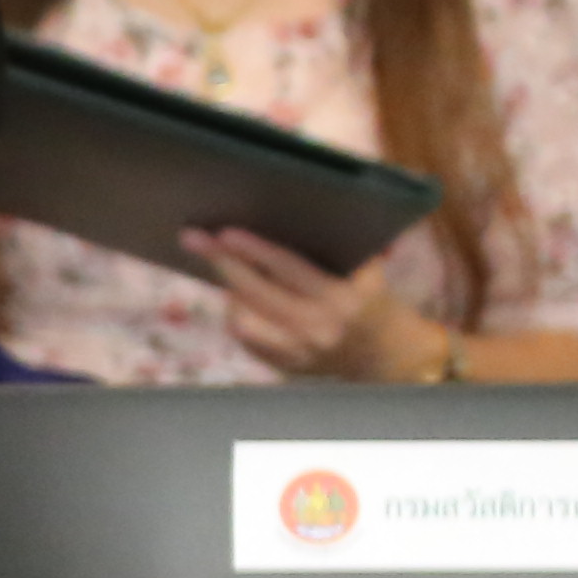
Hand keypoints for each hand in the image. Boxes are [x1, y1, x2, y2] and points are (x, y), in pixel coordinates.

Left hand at [186, 224, 432, 379]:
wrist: (384, 352)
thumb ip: (342, 244)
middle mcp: (320, 326)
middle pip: (257, 292)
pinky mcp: (285, 367)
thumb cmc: (368, 295)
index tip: (225, 232)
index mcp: (343, 295)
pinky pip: (246, 340)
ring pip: (244, 320)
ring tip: (219, 268)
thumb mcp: (368, 269)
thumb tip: (296, 210)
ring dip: (228, 292)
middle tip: (193, 238)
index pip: (289, 267)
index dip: (253, 249)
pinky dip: (236, 314)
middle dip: (222, 263)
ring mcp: (301, 352)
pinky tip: (234, 297)